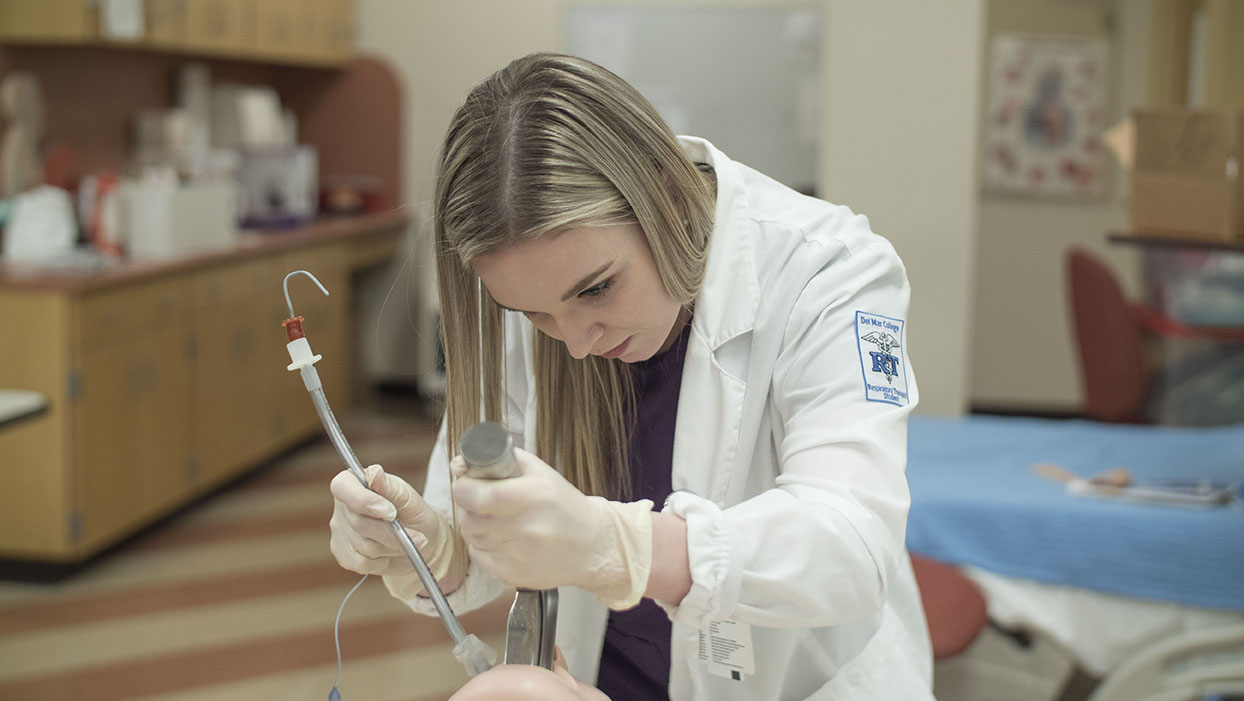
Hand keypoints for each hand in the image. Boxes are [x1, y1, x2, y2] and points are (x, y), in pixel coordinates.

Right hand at [329, 464, 459, 598]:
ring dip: (390, 547)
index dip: (364, 501)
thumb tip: (374, 473)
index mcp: (353, 482)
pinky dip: (381, 562)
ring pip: (362, 546)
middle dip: (390, 532)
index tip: (391, 512)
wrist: (421, 540)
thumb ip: (389, 486)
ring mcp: (339, 531)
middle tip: (414, 535)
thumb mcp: (408, 497)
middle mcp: (342, 506)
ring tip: (403, 541)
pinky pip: (360, 563)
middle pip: (358, 523)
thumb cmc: (414, 513)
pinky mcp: (343, 554)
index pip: (342, 487)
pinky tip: (389, 553)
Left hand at [451, 448, 652, 609]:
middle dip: (468, 504)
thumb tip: (459, 464)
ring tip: (496, 517)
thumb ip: (499, 460)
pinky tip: (501, 536)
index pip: (477, 495)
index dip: (464, 487)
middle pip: (469, 516)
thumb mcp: (540, 472)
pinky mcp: (510, 574)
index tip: (467, 483)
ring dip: (474, 523)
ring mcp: (516, 555)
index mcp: (532, 497)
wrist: (592, 547)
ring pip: (471, 536)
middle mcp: (524, 528)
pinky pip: (477, 555)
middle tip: (480, 498)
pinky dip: (482, 544)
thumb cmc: (565, 506)